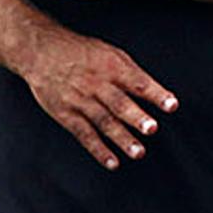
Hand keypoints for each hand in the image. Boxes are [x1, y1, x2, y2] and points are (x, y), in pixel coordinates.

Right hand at [19, 32, 177, 168]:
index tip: (171, 104)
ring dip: (121, 138)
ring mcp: (81, 101)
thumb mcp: (109, 52)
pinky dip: (98, 150)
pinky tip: (112, 161)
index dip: (156, 93)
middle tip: (151, 128)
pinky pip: (84, 134)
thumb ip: (131, 73)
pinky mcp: (67, 115)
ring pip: (103, 122)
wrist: (41, 51)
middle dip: (136, 117)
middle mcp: (96, 84)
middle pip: (119, 103)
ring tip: (137, 152)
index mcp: (111, 67)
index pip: (137, 82)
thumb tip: (154, 92)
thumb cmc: (79, 52)